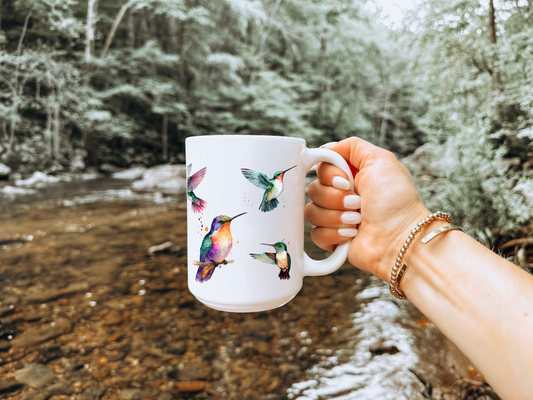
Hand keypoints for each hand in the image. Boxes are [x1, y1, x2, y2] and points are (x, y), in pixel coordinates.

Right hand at [305, 137, 429, 280]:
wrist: (401, 238)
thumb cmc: (397, 201)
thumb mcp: (381, 160)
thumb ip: (353, 147)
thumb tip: (328, 148)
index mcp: (350, 175)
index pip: (321, 167)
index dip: (329, 175)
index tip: (346, 181)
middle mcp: (341, 195)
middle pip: (314, 189)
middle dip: (335, 198)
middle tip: (358, 202)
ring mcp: (336, 217)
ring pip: (312, 212)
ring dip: (336, 216)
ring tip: (358, 220)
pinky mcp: (333, 239)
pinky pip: (315, 234)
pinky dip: (334, 234)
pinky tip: (352, 234)